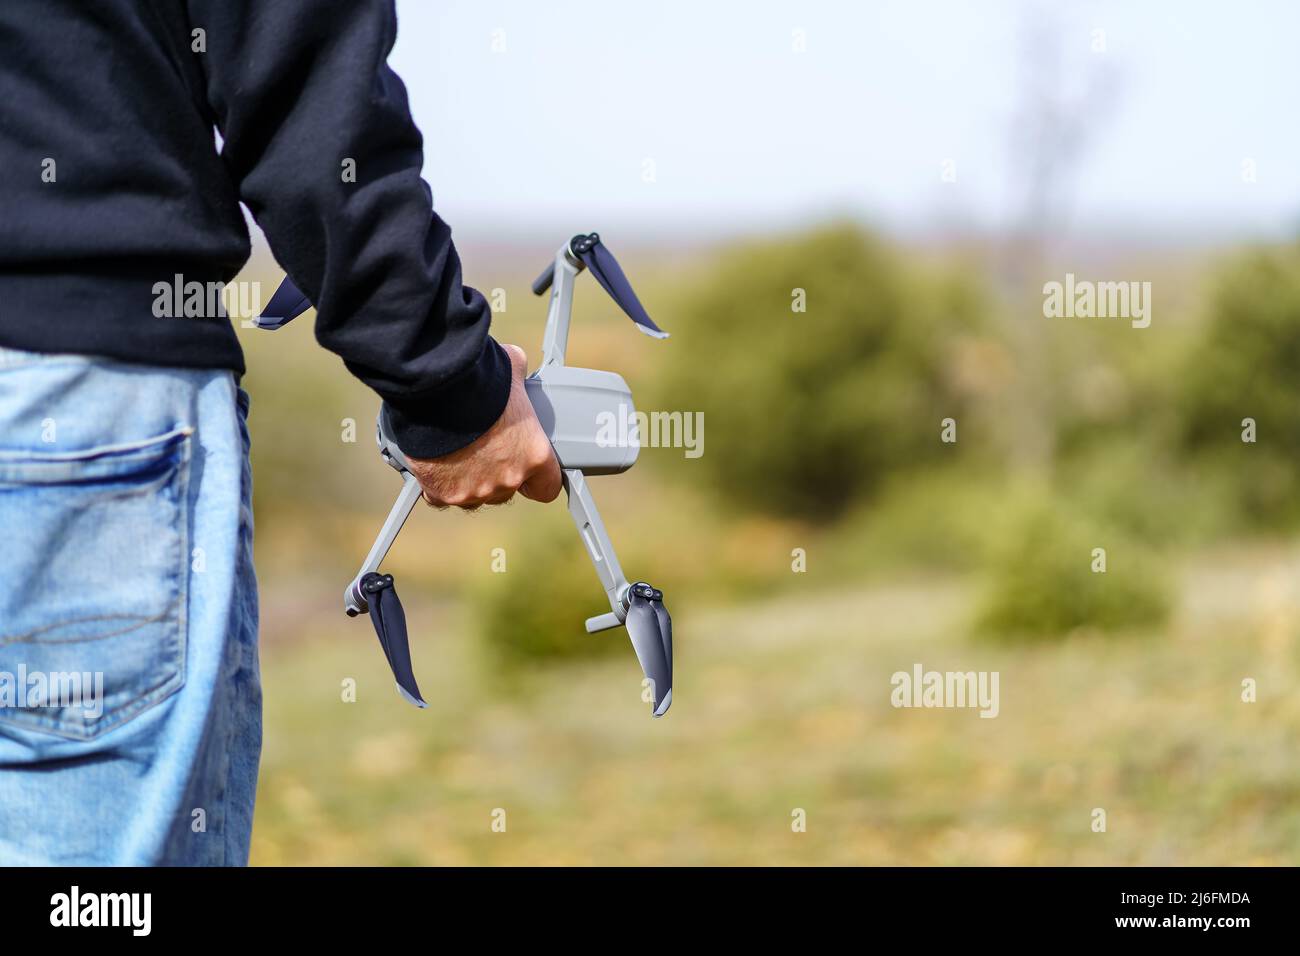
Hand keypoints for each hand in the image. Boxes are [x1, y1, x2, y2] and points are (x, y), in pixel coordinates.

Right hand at [405, 344, 562, 508]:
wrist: (435, 392)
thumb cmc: (479, 379)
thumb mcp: (511, 369)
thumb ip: (518, 379)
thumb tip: (515, 366)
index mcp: (533, 456)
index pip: (547, 487)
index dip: (536, 479)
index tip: (526, 468)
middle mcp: (507, 480)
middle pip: (506, 490)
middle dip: (496, 473)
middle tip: (483, 448)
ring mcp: (473, 491)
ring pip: (473, 495)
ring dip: (467, 479)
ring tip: (455, 451)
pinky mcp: (441, 492)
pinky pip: (440, 495)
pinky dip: (436, 482)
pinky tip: (434, 462)